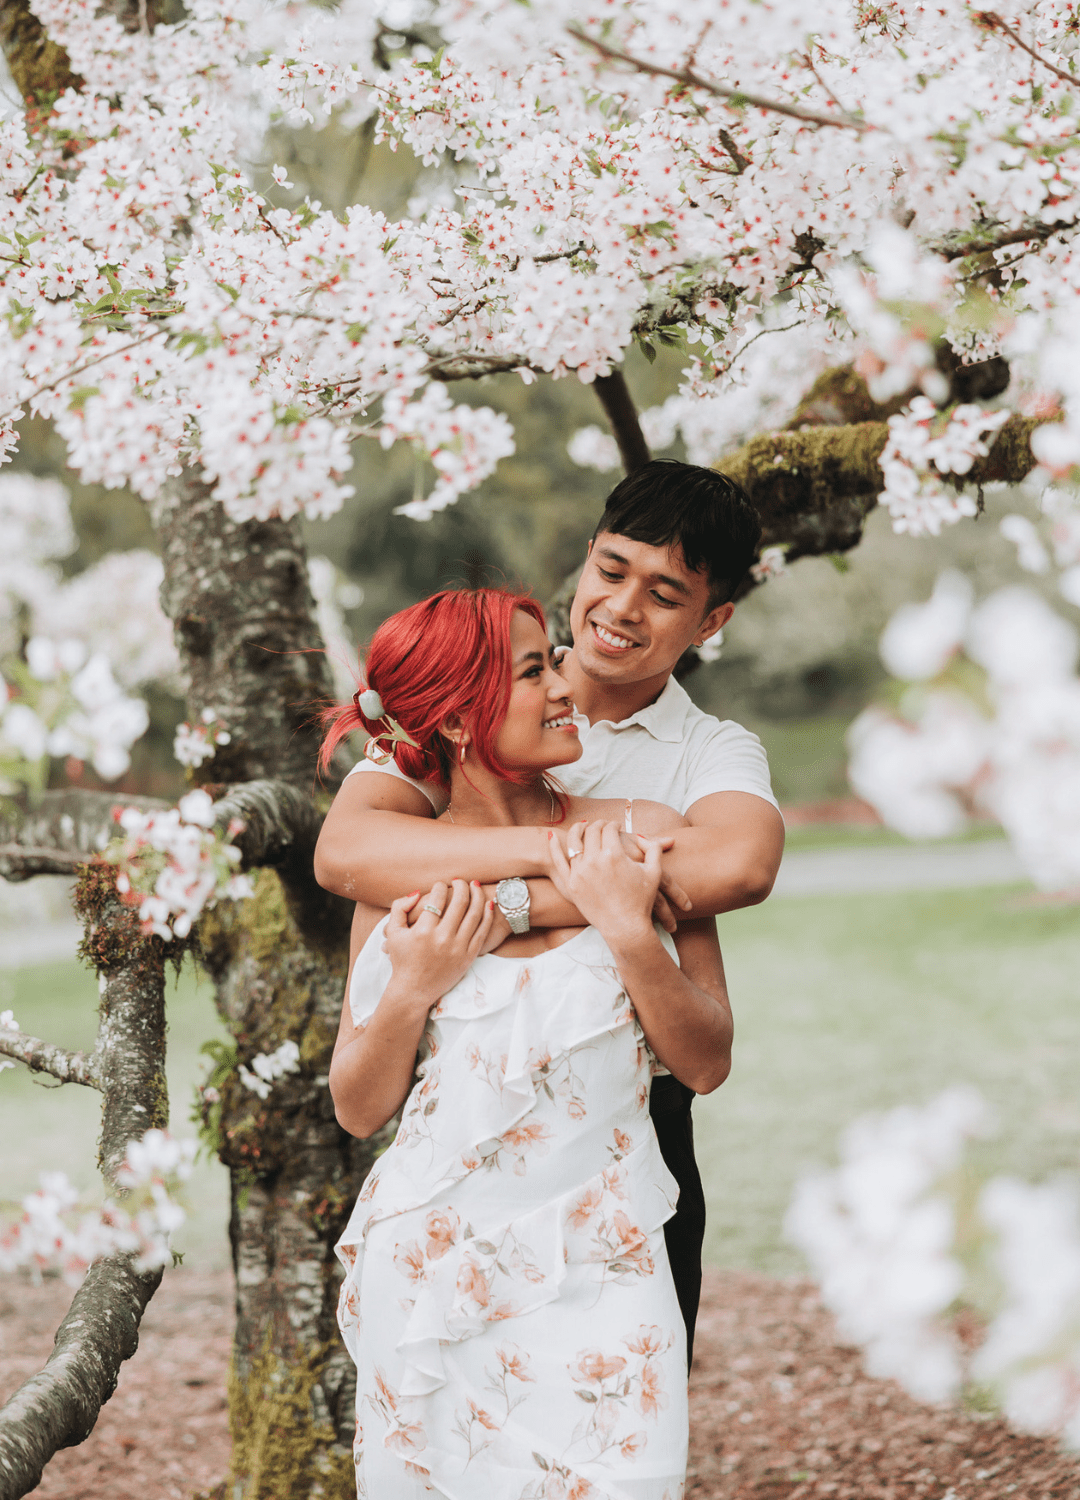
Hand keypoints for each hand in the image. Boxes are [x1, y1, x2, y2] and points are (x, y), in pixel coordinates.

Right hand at [382, 879, 494, 1006]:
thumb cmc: (402, 960)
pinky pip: (482, 931)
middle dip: (461, 886)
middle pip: (459, 902)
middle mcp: (442, 938)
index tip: (441, 885)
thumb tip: (417, 892)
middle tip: (460, 881)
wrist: (413, 991)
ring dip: (477, 895)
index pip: (437, 899)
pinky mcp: (468, 957)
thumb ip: (399, 908)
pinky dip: (487, 915)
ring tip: (475, 886)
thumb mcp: (393, 932)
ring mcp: (458, 948)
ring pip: (474, 914)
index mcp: (423, 931)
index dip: (440, 887)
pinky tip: (487, 904)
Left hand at [547, 820, 661, 948]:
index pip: (609, 829)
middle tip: (602, 825)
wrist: (625, 928)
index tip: (616, 826)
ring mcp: (580, 872)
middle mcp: (594, 861)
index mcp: (614, 854)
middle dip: (597, 825)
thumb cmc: (641, 901)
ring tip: (582, 827)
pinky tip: (553, 837)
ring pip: (573, 842)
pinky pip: (559, 861)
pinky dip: (554, 847)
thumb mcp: (654, 873)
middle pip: (591, 832)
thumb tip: (663, 838)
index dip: (614, 824)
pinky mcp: (570, 884)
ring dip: (577, 830)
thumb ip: (655, 850)